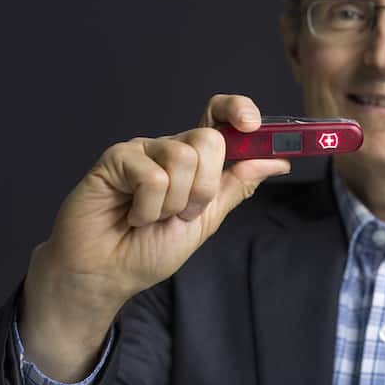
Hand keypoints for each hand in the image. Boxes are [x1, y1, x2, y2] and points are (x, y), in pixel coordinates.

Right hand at [18, 94, 288, 381]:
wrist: (107, 275)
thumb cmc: (149, 249)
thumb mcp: (207, 219)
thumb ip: (236, 186)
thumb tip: (276, 162)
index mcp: (193, 159)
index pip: (218, 117)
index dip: (238, 110)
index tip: (253, 125)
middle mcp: (168, 148)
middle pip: (209, 139)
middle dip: (204, 188)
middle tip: (183, 213)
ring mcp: (142, 151)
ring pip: (183, 157)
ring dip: (174, 203)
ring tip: (151, 217)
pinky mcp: (116, 159)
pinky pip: (153, 176)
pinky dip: (148, 207)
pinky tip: (131, 215)